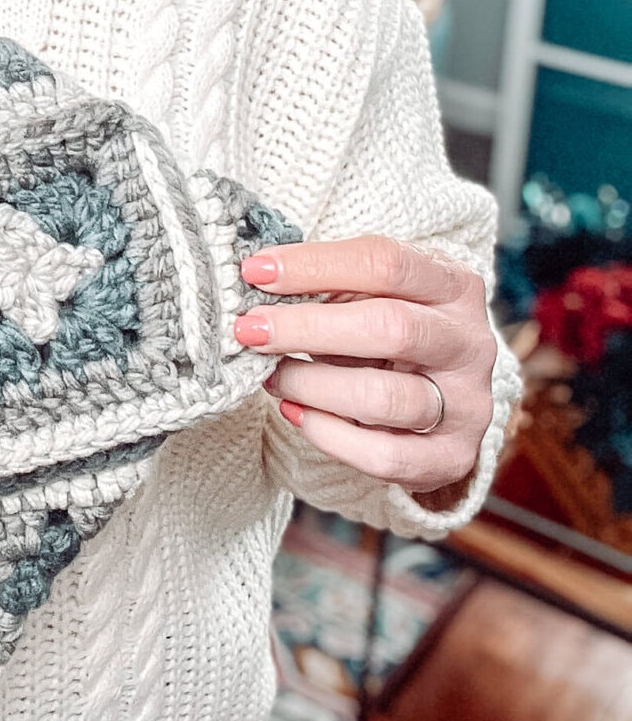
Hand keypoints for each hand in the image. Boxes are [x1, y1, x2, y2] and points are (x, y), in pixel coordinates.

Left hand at [235, 234, 495, 500]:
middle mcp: (470, 343)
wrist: (442, 396)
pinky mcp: (453, 457)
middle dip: (307, 328)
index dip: (315, 265)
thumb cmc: (389, 330)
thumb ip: (330, 285)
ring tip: (271, 376)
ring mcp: (468, 405)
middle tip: (249, 330)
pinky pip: (385, 456)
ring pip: (385, 397)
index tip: (255, 271)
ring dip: (312, 385)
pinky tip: (295, 413)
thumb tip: (257, 280)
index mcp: (454, 285)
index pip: (385, 264)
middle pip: (390, 328)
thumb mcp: (373, 294)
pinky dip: (329, 436)